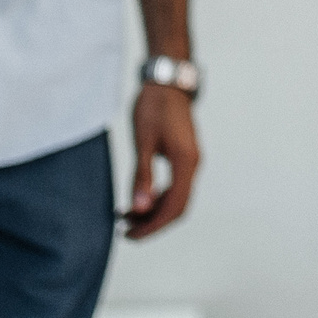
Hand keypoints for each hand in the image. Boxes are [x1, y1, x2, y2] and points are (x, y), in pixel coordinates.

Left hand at [124, 83, 200, 239]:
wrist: (167, 82)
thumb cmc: (153, 107)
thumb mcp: (143, 141)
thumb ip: (142, 175)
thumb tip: (138, 208)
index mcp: (185, 162)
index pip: (174, 207)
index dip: (152, 226)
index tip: (130, 235)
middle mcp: (193, 165)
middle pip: (178, 208)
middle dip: (152, 223)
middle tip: (125, 231)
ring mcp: (191, 162)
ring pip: (177, 199)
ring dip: (154, 212)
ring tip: (126, 216)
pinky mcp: (184, 158)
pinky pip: (175, 187)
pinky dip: (157, 198)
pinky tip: (139, 199)